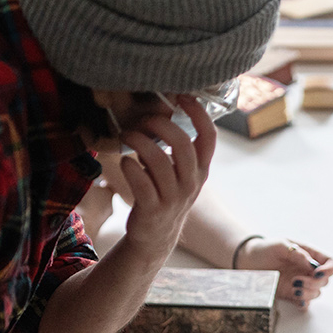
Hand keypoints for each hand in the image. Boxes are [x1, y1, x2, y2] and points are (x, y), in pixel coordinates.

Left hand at [118, 96, 214, 258]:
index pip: (209, 137)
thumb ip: (178, 149)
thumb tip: (162, 111)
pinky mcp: (152, 209)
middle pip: (182, 144)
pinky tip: (124, 162)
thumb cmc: (165, 194)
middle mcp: (191, 183)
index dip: (198, 113)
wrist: (157, 236)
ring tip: (127, 135)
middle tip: (143, 120)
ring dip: (138, 141)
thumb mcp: (182, 173)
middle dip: (160, 125)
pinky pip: (140, 182)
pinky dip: (129, 166)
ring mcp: (172, 197)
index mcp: (201, 170)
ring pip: (157, 161)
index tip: (183, 96)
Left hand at [237, 238, 332, 306]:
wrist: (248, 261)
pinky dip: (303, 303)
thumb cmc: (265, 249)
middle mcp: (308, 271)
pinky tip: (296, 299)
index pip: (331, 263)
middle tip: (297, 280)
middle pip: (325, 281)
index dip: (330, 269)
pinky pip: (304, 303)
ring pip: (316, 293)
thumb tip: (312, 264)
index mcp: (310, 256)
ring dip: (308, 293)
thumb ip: (297, 253)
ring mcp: (301, 284)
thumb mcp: (280, 244)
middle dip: (314, 283)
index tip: (318, 272)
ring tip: (292, 287)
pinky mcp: (291, 295)